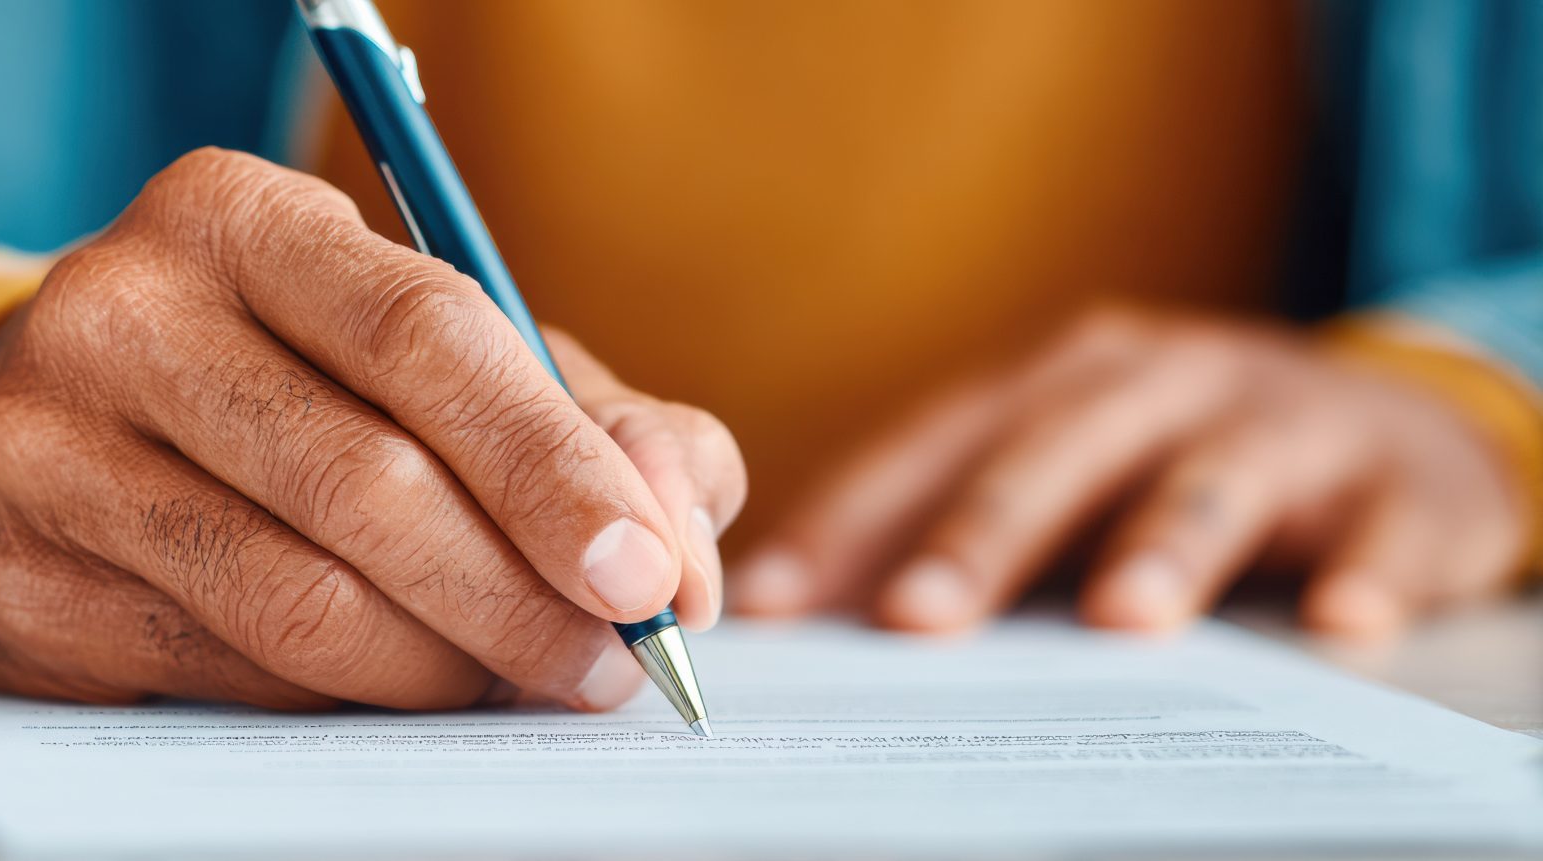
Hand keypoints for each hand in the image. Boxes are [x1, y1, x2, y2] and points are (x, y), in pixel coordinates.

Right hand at [0, 149, 745, 709]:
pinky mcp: (25, 584)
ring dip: (444, 666)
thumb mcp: (411, 349)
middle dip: (519, 594)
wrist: (22, 441)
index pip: (421, 332)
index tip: (648, 571)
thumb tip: (676, 523)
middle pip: (364, 481)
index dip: (552, 463)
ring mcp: (51, 452)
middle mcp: (122, 313)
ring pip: (301, 601)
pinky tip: (396, 682)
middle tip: (607, 663)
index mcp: (234, 215)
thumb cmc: (267, 384)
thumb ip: (576, 411)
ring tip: (514, 677)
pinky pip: (234, 673)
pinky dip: (346, 699)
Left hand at [735, 306, 1531, 637]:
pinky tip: (1337, 626)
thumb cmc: (1179, 464)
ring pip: (1212, 479)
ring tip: (1122, 621)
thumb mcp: (1071, 471)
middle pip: (1054, 454)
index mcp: (1056, 380)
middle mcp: (1159, 381)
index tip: (772, 604)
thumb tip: (804, 623)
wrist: (1405, 428)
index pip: (930, 448)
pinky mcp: (1401, 482)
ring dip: (1165, 545)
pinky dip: (1362, 573)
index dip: (847, 523)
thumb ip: (953, 527)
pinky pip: (1382, 530)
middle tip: (914, 618)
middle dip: (979, 536)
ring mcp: (1284, 421)